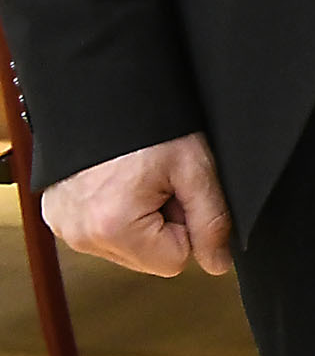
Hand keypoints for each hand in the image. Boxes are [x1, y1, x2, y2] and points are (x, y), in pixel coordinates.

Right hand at [39, 132, 232, 277]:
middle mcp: (80, 236)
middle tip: (160, 182)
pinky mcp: (56, 217)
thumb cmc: (151, 125)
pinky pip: (100, 232)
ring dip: (139, 219)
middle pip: (147, 257)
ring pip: (125, 247)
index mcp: (113, 229)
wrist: (103, 91)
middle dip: (163, 224)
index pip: (174, 262)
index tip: (178, 191)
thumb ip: (212, 221)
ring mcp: (64, 227)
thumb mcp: (195, 169)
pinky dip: (115, 212)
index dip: (187, 226)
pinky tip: (119, 182)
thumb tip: (217, 265)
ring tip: (138, 178)